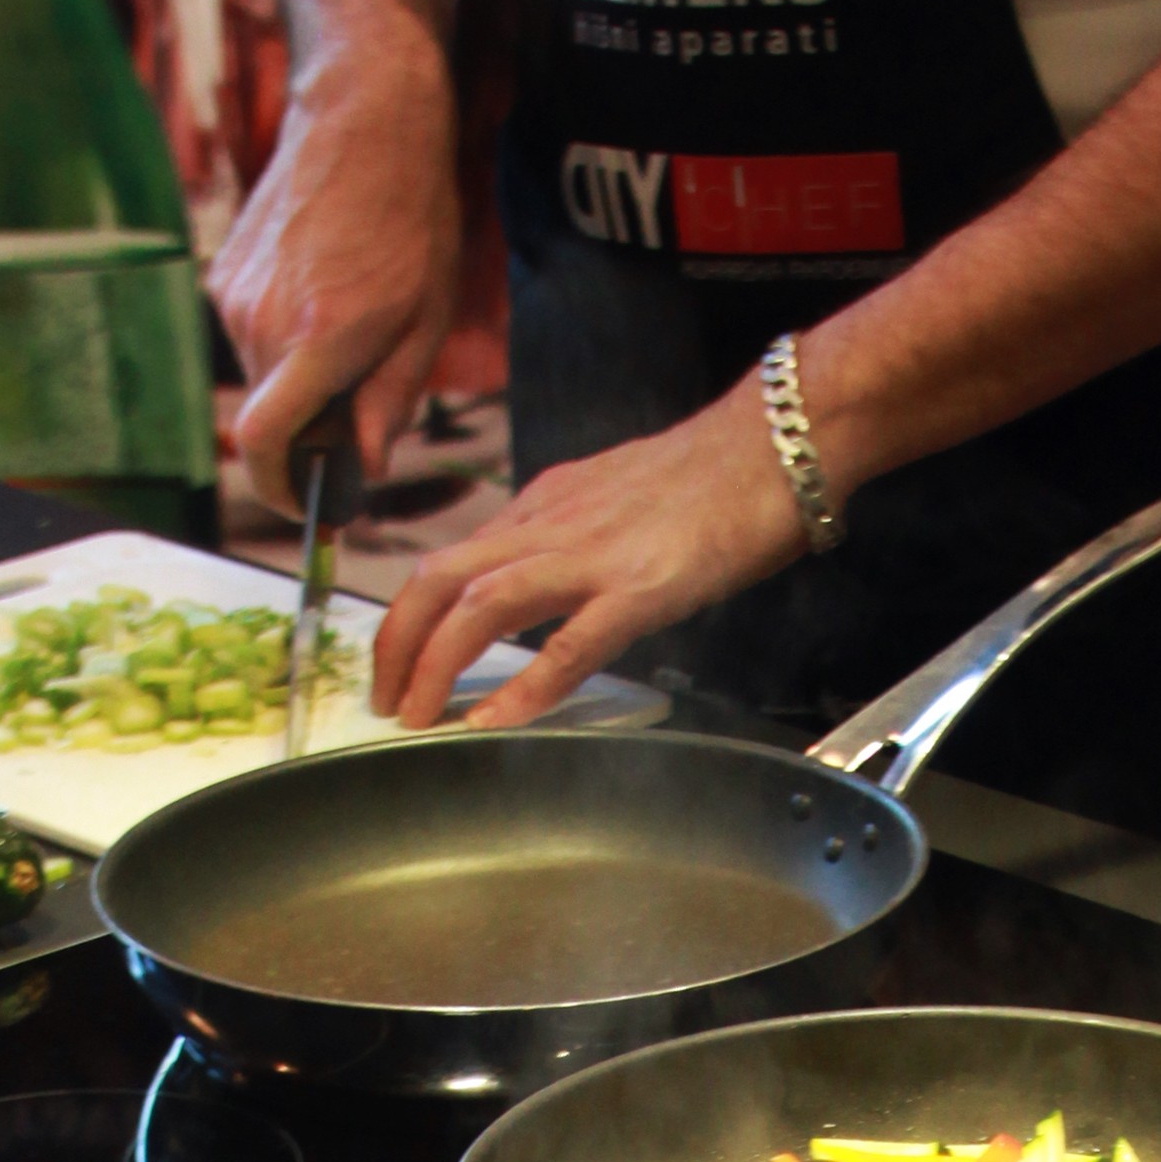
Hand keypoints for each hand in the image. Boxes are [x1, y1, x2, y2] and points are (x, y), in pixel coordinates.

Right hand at [214, 54, 457, 510]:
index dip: (279, 491)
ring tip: (351, 336)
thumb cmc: (410, 218)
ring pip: (260, 377)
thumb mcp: (424, 323)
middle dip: (308, 435)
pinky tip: (324, 299)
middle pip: (269, 417)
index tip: (308, 506)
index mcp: (318, 341)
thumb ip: (390, 402)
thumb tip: (367, 464)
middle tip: (359, 413)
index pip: (265, 444)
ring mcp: (235, 295)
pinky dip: (283, 344)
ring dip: (299, 383)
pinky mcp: (225, 272)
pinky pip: (250, 335)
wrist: (363, 119)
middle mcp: (261, 322)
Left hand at [369, 377, 807, 723]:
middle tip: (383, 701)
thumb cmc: (713, 476)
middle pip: (438, 580)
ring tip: (416, 717)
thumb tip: (545, 581)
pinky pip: (565, 643)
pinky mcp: (639, 587)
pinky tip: (492, 722)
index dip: (407, 617)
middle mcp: (549, 526)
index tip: (395, 663)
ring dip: (436, 666)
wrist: (777, 439)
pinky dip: (521, 687)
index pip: (450, 562)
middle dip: (395, 645)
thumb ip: (571, 537)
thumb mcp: (616, 499)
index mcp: (542, 507)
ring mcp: (591, 556)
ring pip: (480, 606)